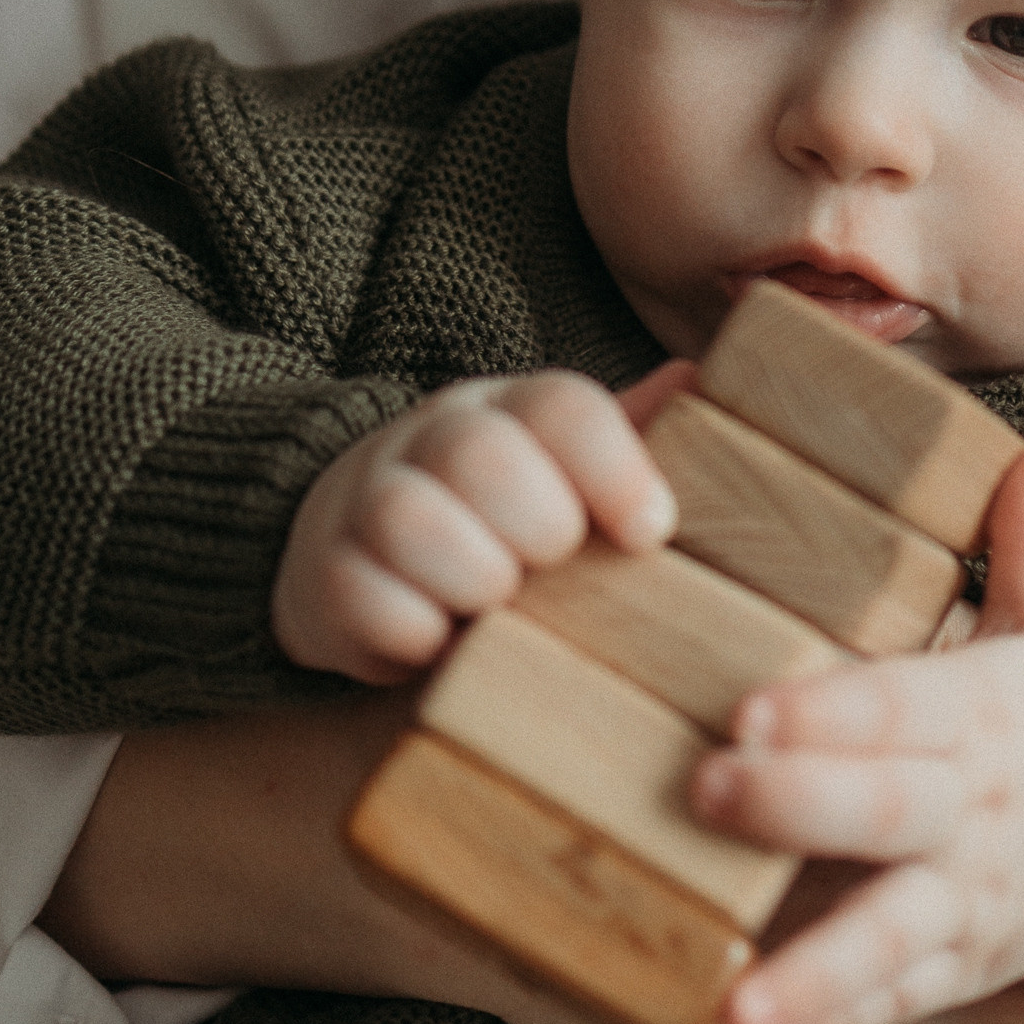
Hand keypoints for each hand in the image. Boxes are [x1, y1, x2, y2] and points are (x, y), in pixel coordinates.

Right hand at [272, 369, 677, 680]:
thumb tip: (699, 381)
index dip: (615, 469)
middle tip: (551, 570)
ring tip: (497, 608)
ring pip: (410, 519)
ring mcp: (369, 498)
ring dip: (473, 580)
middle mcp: (436, 438)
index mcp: (512, 411)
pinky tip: (440, 643)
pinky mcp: (324, 572)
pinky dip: (413, 634)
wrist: (363, 541)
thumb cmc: (505, 519)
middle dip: (537, 528)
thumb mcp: (573, 476)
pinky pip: (362, 599)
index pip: (562, 407)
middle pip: (482, 455)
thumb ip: (633, 442)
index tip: (649, 533)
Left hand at [699, 446, 1023, 1023]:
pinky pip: (900, 999)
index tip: (751, 705)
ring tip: (739, 1005)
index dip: (831, 709)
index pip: (903, 706)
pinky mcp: (967, 966)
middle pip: (886, 810)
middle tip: (709, 791)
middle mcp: (975, 810)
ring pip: (891, 935)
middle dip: (799, 804)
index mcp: (986, 714)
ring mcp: (972, 898)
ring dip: (815, 971)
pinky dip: (840, 1022)